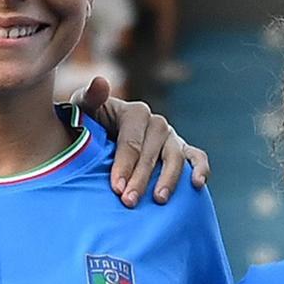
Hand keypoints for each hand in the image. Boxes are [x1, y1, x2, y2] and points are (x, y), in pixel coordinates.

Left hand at [80, 78, 208, 203]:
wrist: (103, 139)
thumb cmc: (90, 128)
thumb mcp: (83, 111)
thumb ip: (89, 98)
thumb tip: (101, 82)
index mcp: (134, 113)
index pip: (131, 140)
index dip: (124, 164)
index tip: (116, 187)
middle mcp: (156, 123)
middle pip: (152, 153)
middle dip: (141, 178)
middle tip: (129, 201)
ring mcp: (172, 137)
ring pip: (175, 157)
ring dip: (168, 179)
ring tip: (158, 200)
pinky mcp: (183, 151)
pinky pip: (197, 158)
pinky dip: (200, 169)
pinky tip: (197, 185)